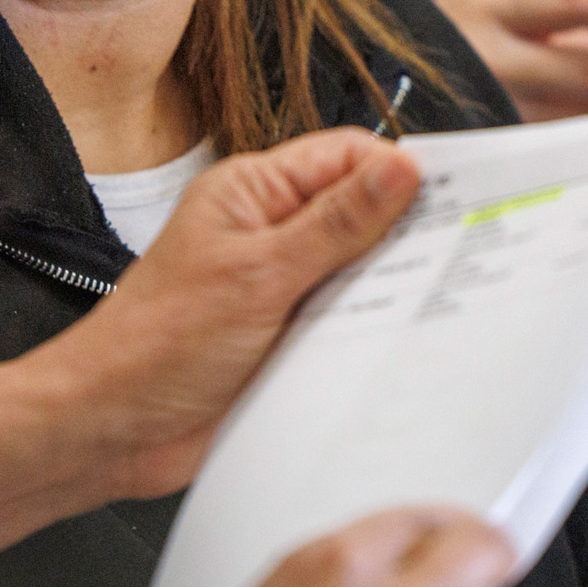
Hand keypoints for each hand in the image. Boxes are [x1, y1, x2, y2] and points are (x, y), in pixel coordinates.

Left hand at [0, 128, 421, 558]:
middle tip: (474, 250)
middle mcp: (272, 235)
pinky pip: (350, 327)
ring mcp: (283, 291)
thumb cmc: (157, 342)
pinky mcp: (291, 344)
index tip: (462, 193)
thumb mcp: (258, 275)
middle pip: (364, 214)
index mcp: (256, 194)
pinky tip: (414, 347)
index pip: (348, 157)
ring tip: (455, 300)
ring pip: (364, 274)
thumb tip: (402, 168)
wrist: (112, 429)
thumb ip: (335, 224)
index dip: (402, 170)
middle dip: (412, 231)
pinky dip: (378, 334)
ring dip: (397, 289)